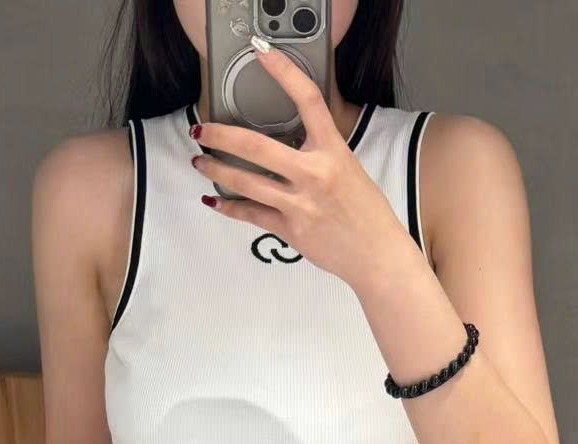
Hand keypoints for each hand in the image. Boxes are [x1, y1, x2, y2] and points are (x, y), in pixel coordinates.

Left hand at [190, 39, 410, 292]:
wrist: (377, 255)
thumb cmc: (366, 212)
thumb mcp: (349, 168)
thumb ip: (320, 153)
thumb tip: (289, 143)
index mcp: (333, 151)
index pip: (308, 100)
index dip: (283, 72)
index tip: (262, 53)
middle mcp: (315, 174)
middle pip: (256, 147)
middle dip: (221, 136)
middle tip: (201, 128)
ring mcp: (300, 203)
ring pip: (246, 182)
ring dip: (217, 170)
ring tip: (200, 161)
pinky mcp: (291, 230)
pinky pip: (251, 215)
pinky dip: (228, 207)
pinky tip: (213, 200)